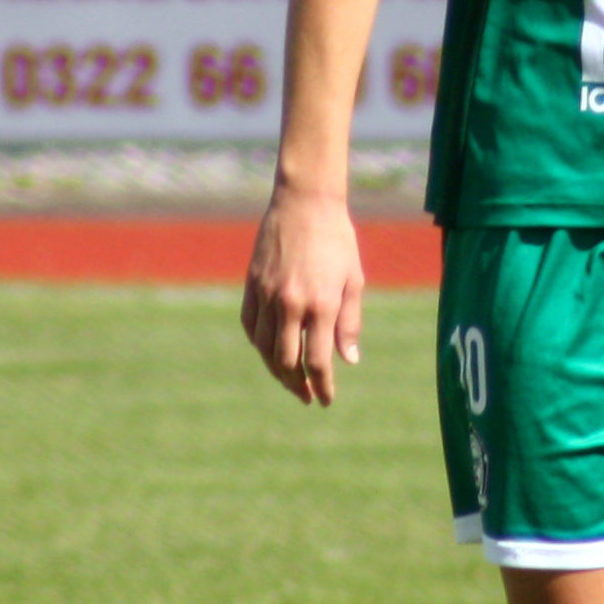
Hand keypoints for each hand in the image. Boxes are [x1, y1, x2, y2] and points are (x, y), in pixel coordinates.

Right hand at [239, 185, 365, 404]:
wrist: (305, 203)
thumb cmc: (337, 241)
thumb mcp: (354, 281)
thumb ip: (349, 323)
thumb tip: (347, 360)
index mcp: (321, 305)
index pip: (317, 362)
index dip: (321, 386)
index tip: (324, 400)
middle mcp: (290, 304)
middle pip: (287, 362)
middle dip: (297, 385)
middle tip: (307, 395)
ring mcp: (267, 295)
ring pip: (265, 348)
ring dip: (277, 370)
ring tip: (290, 380)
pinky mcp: (252, 285)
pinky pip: (250, 326)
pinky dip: (260, 344)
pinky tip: (271, 351)